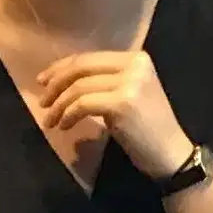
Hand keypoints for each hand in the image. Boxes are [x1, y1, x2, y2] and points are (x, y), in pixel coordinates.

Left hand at [31, 50, 192, 175]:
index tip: (44, 82)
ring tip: (50, 120)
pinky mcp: (122, 104)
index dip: (61, 68)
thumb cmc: (146, 128)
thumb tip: (63, 78)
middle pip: (81, 67)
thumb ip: (103, 80)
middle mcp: (135, 65)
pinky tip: (64, 126)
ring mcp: (130, 83)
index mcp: (136, 58)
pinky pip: (82, 104)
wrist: (170, 154)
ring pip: (78, 87)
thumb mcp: (128, 93)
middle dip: (55, 83)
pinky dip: (67, 115)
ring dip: (58, 105)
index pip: (89, 58)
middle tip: (42, 101)